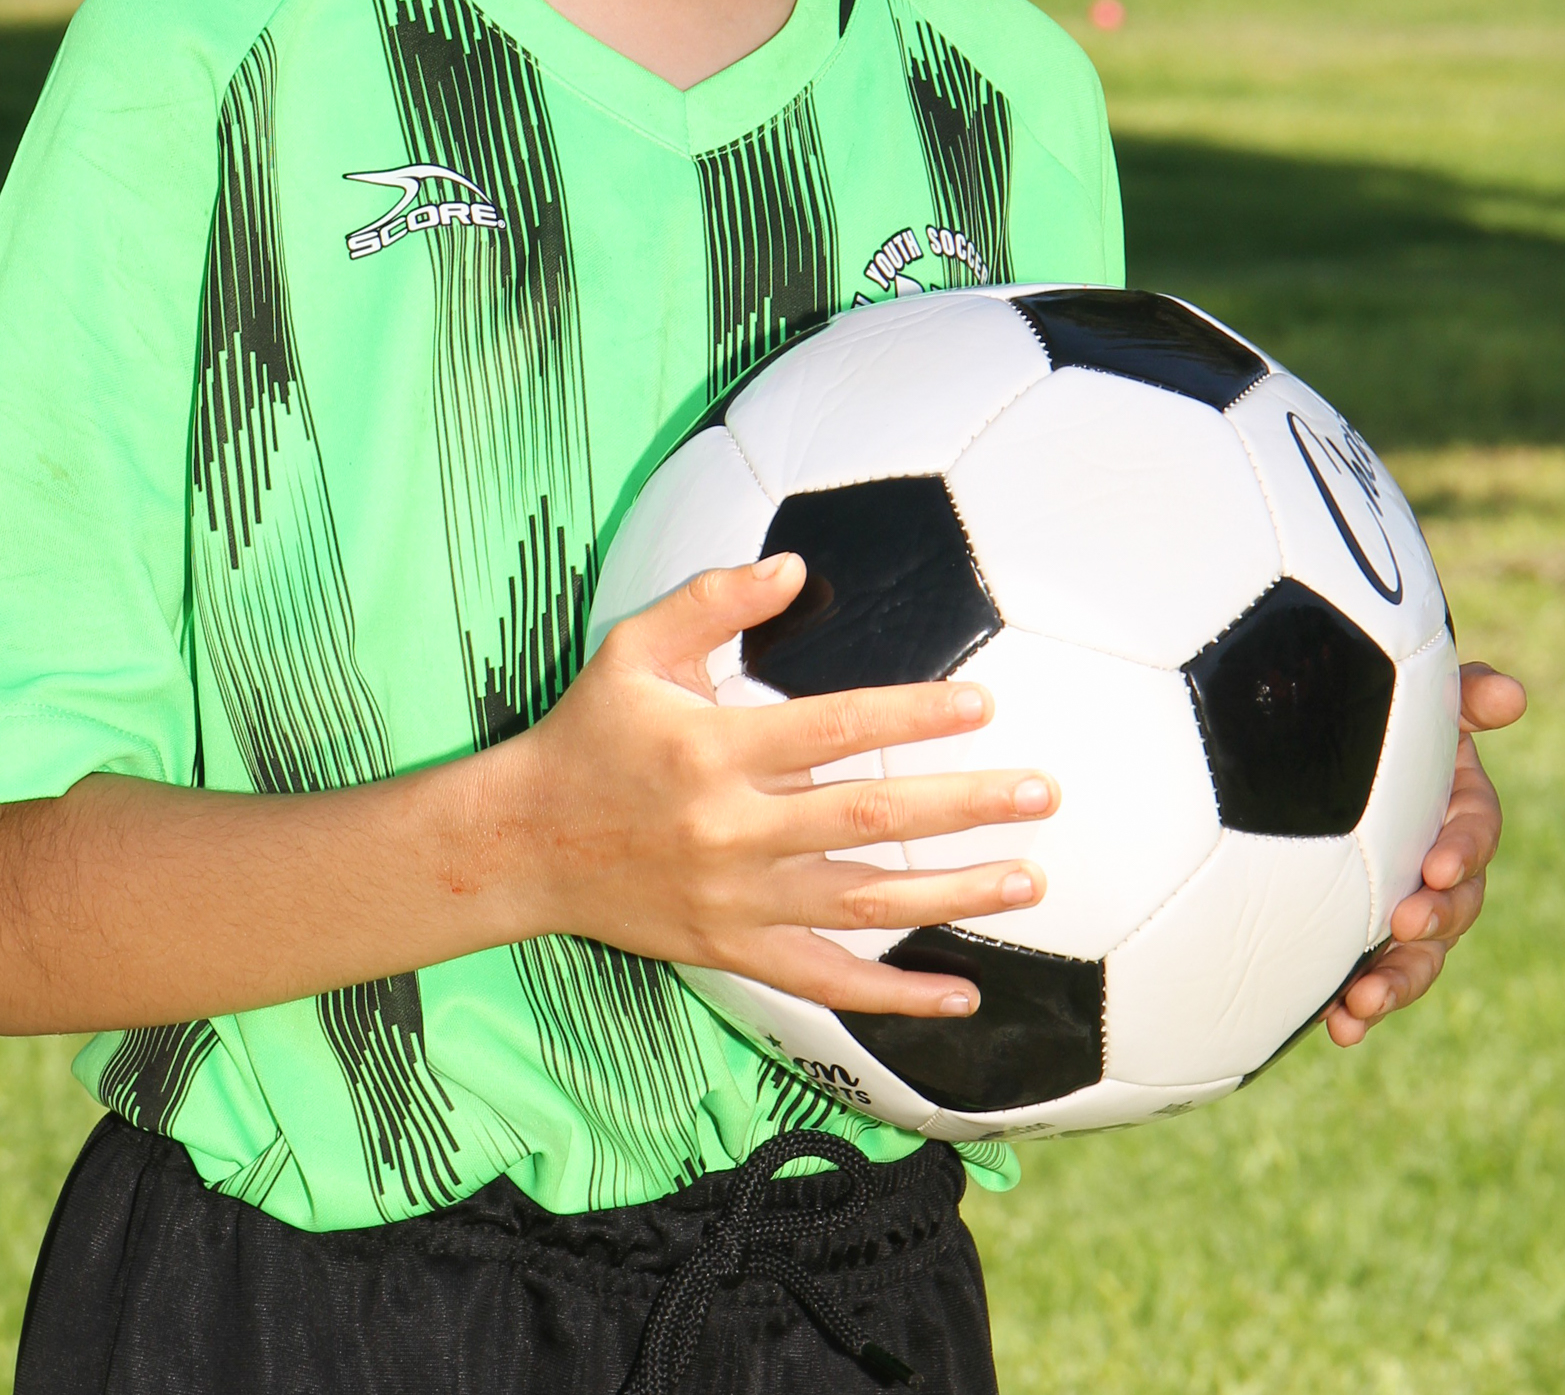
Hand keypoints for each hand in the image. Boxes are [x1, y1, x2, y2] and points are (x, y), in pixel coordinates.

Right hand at [520, 553, 1056, 1020]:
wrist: (525, 843)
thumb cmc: (590, 732)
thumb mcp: (636, 648)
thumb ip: (713, 601)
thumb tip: (794, 567)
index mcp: (714, 749)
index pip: (835, 729)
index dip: (912, 715)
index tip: (981, 707)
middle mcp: (732, 830)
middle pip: (869, 819)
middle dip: (965, 807)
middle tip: (1040, 794)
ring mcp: (735, 901)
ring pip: (864, 905)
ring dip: (954, 896)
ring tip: (1029, 883)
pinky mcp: (733, 952)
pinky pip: (828, 984)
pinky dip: (898, 997)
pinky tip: (964, 992)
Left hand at [1326, 660, 1526, 1044]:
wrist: (1325, 759)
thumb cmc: (1385, 725)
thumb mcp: (1423, 704)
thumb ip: (1462, 696)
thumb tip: (1512, 695)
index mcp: (1458, 816)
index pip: (1475, 835)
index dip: (1462, 851)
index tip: (1437, 864)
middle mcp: (1440, 874)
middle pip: (1455, 910)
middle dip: (1433, 923)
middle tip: (1405, 926)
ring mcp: (1406, 914)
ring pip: (1419, 961)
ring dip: (1395, 985)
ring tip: (1360, 1003)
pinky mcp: (1366, 944)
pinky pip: (1371, 982)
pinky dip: (1359, 1009)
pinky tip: (1337, 1027)